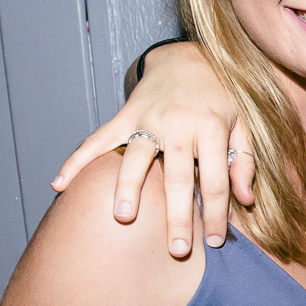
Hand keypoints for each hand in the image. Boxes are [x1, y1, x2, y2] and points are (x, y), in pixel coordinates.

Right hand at [50, 42, 255, 257]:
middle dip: (177, 216)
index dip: (217, 214)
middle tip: (176, 251)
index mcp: (212, 127)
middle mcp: (179, 124)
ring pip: (136, 157)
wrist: (189, 54)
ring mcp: (148, 118)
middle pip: (177, 177)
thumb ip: (245, 161)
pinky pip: (99, 139)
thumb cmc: (220, 95)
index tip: (215, 243)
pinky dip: (77, 160)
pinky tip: (59, 184)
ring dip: (128, 187)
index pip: (214, 180)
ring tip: (122, 217)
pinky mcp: (125, 115)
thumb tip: (246, 201)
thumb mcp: (243, 122)